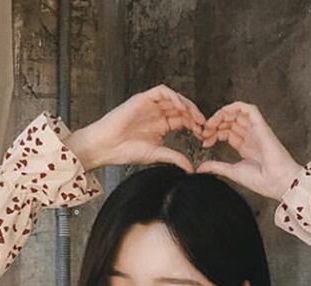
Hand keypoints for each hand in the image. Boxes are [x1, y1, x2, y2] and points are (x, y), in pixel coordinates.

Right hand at [63, 84, 205, 172]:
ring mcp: (150, 105)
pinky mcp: (142, 99)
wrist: (106, 147)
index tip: (204, 135)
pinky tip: (180, 107)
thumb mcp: (156, 155)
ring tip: (195, 117)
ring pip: (174, 98)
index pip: (183, 120)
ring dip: (187, 106)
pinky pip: (162, 92)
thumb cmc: (125, 151)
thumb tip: (190, 169)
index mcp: (161, 126)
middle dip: (194, 115)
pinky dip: (173, 97)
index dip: (195, 126)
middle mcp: (157, 114)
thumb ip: (175, 158)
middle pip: (181, 108)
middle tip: (204, 125)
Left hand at [196, 102, 302, 200]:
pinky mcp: (261, 126)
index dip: (213, 133)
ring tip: (210, 125)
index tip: (203, 142)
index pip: (227, 132)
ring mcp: (256, 130)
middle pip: (230, 122)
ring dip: (221, 115)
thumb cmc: (261, 181)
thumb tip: (200, 168)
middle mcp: (251, 137)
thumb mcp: (232, 172)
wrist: (276, 182)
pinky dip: (235, 107)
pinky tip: (223, 114)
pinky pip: (248, 109)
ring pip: (237, 113)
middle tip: (203, 132)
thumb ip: (216, 167)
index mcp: (245, 147)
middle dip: (214, 124)